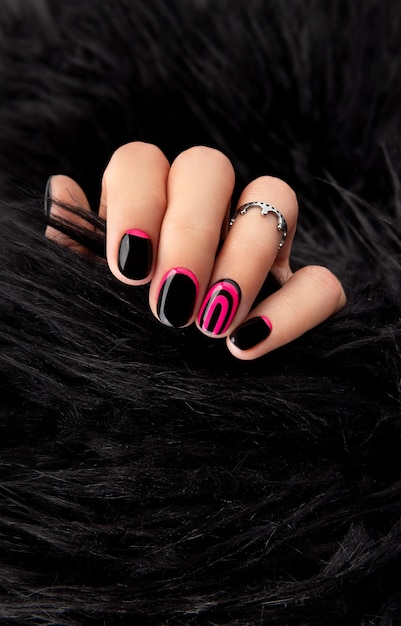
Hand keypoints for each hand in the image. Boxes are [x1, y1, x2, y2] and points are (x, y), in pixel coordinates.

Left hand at [45, 142, 345, 359]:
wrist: (155, 411)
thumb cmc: (115, 343)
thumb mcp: (85, 300)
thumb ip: (72, 248)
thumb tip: (61, 187)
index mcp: (145, 208)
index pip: (142, 161)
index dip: (136, 202)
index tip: (130, 269)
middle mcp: (205, 213)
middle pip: (209, 166)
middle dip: (192, 231)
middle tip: (171, 302)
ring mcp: (257, 247)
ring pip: (278, 199)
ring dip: (244, 262)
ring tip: (211, 325)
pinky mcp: (297, 291)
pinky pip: (323, 282)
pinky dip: (294, 311)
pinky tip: (247, 344)